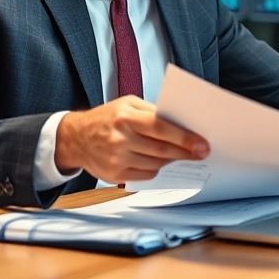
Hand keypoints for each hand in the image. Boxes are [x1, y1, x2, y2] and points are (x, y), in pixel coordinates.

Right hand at [54, 95, 209, 183]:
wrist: (76, 138)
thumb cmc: (106, 118)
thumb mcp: (127, 104)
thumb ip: (152, 112)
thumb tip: (181, 123)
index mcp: (125, 116)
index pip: (161, 128)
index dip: (184, 137)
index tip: (201, 143)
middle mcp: (120, 138)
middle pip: (161, 149)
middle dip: (186, 152)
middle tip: (202, 152)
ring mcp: (116, 159)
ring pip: (156, 163)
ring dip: (172, 159)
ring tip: (180, 154)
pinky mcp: (115, 175)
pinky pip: (146, 174)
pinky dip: (156, 168)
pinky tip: (158, 160)